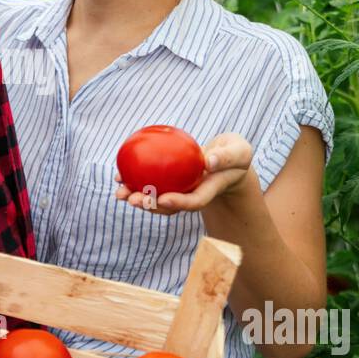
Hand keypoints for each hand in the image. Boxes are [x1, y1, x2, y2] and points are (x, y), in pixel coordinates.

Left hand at [114, 132, 253, 215]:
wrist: (227, 159)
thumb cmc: (234, 153)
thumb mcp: (239, 151)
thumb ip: (227, 157)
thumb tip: (208, 162)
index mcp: (209, 191)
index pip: (194, 201)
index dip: (179, 203)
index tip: (163, 199)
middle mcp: (191, 195)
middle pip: (170, 205)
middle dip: (150, 206)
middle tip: (132, 199)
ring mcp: (180, 192)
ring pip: (157, 199)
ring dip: (138, 198)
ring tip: (120, 193)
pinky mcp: (170, 184)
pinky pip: (152, 185)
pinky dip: (135, 182)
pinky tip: (119, 177)